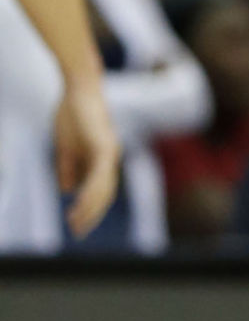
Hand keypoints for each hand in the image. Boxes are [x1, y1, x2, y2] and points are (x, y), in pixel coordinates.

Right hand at [54, 75, 120, 238]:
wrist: (78, 88)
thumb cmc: (72, 113)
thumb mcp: (66, 147)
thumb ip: (68, 167)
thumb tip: (68, 190)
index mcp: (102, 157)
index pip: (101, 190)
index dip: (90, 209)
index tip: (77, 225)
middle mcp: (110, 156)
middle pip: (106, 194)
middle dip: (92, 214)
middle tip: (78, 232)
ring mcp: (109, 151)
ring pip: (104, 188)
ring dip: (90, 208)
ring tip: (76, 223)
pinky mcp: (104, 145)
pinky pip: (99, 175)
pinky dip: (91, 191)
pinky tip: (79, 204)